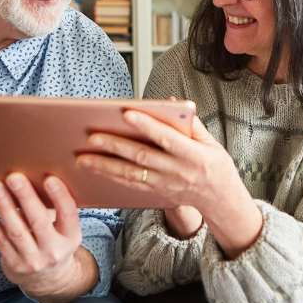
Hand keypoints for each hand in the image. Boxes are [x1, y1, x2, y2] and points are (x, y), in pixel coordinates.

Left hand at [0, 173, 96, 302]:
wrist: (47, 279)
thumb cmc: (54, 241)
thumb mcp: (64, 230)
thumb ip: (56, 209)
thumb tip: (35, 176)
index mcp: (71, 237)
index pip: (68, 215)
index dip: (60, 196)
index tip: (50, 178)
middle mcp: (53, 251)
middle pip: (39, 222)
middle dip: (25, 197)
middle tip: (13, 177)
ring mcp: (32, 260)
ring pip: (16, 230)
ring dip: (4, 206)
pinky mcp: (13, 264)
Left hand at [77, 112, 261, 257]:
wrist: (220, 200)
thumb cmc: (215, 165)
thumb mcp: (211, 142)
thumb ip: (190, 123)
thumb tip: (171, 102)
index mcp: (193, 155)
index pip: (166, 137)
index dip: (147, 125)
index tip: (126, 113)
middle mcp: (177, 171)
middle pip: (141, 157)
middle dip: (115, 147)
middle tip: (91, 137)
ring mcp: (165, 185)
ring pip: (130, 175)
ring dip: (104, 166)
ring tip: (82, 158)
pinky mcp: (156, 194)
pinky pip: (130, 185)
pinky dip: (111, 178)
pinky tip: (94, 170)